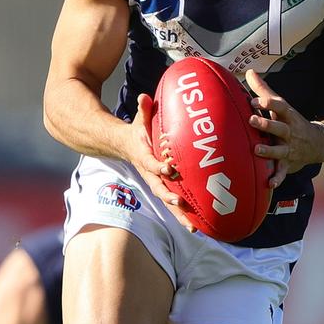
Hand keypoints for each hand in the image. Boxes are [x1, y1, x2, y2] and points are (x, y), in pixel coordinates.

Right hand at [126, 93, 195, 230]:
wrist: (124, 146)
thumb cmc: (137, 131)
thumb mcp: (139, 119)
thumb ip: (143, 110)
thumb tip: (144, 97)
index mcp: (144, 157)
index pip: (151, 163)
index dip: (159, 166)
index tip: (169, 168)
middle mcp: (150, 174)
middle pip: (159, 189)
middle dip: (169, 198)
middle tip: (179, 204)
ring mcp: (157, 183)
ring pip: (168, 202)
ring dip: (179, 215)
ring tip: (193, 227)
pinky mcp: (164, 188)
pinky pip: (175, 203)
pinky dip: (184, 215)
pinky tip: (199, 225)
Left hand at [245, 69, 323, 187]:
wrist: (319, 143)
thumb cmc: (291, 121)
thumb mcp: (281, 106)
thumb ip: (264, 90)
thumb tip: (250, 71)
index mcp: (287, 117)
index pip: (279, 107)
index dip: (267, 103)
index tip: (254, 100)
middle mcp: (290, 132)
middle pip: (279, 127)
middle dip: (266, 124)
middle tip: (251, 120)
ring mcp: (290, 149)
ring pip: (280, 150)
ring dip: (269, 151)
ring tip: (256, 150)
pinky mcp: (289, 164)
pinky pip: (283, 172)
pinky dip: (277, 179)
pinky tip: (269, 184)